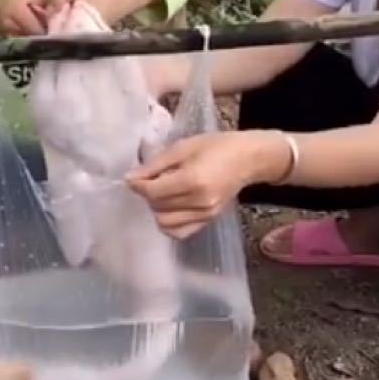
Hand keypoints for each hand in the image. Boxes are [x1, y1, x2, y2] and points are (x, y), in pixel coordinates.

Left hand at [127, 131, 277, 239]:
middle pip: (157, 208)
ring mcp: (205, 215)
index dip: (137, 185)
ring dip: (157, 209)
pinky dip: (169, 223)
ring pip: (165, 223)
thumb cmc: (215, 146)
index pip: (153, 192)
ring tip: (164, 193)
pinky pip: (180, 232)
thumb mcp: (183, 147)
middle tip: (152, 180)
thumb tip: (131, 178)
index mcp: (192, 180)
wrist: (247, 158)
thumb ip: (156, 165)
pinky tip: (171, 208)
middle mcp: (199, 202)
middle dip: (148, 195)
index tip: (132, 177)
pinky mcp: (209, 221)